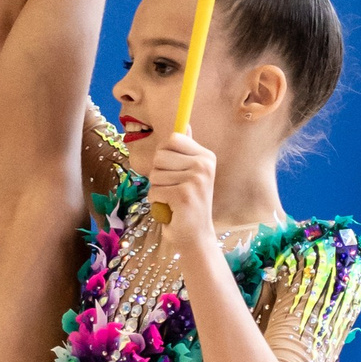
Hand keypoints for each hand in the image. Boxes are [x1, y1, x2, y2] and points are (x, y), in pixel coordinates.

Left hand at [147, 128, 215, 242]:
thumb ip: (186, 149)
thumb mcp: (190, 173)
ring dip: (157, 189)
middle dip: (158, 173)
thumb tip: (185, 125)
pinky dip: (157, 202)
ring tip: (172, 199)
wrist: (195, 236)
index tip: (172, 168)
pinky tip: (171, 208)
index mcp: (206, 156)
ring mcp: (195, 180)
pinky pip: (154, 191)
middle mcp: (204, 165)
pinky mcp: (184, 195)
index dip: (164, 153)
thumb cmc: (188, 204)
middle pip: (160, 155)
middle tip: (172, 188)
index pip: (172, 138)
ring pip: (154, 174)